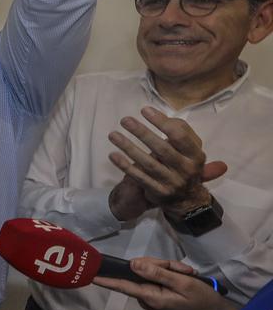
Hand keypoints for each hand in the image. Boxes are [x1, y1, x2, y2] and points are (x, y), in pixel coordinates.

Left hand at [93, 256, 237, 309]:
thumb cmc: (200, 299)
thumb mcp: (181, 283)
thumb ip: (156, 273)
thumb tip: (133, 264)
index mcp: (149, 296)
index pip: (122, 285)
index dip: (105, 279)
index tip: (89, 275)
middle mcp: (147, 296)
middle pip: (141, 271)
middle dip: (162, 265)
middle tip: (182, 271)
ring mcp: (153, 294)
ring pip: (152, 270)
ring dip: (170, 268)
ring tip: (187, 274)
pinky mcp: (159, 292)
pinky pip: (159, 276)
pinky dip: (172, 272)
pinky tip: (185, 275)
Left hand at [108, 107, 226, 214]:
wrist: (187, 198)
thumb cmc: (184, 163)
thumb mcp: (191, 148)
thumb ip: (181, 131)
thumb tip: (164, 117)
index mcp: (196, 155)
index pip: (179, 136)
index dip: (162, 122)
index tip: (144, 110)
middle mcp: (187, 169)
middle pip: (162, 148)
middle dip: (142, 132)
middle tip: (125, 120)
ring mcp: (172, 182)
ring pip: (148, 163)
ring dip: (129, 147)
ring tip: (113, 135)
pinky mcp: (158, 192)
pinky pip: (139, 178)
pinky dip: (126, 166)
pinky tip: (113, 155)